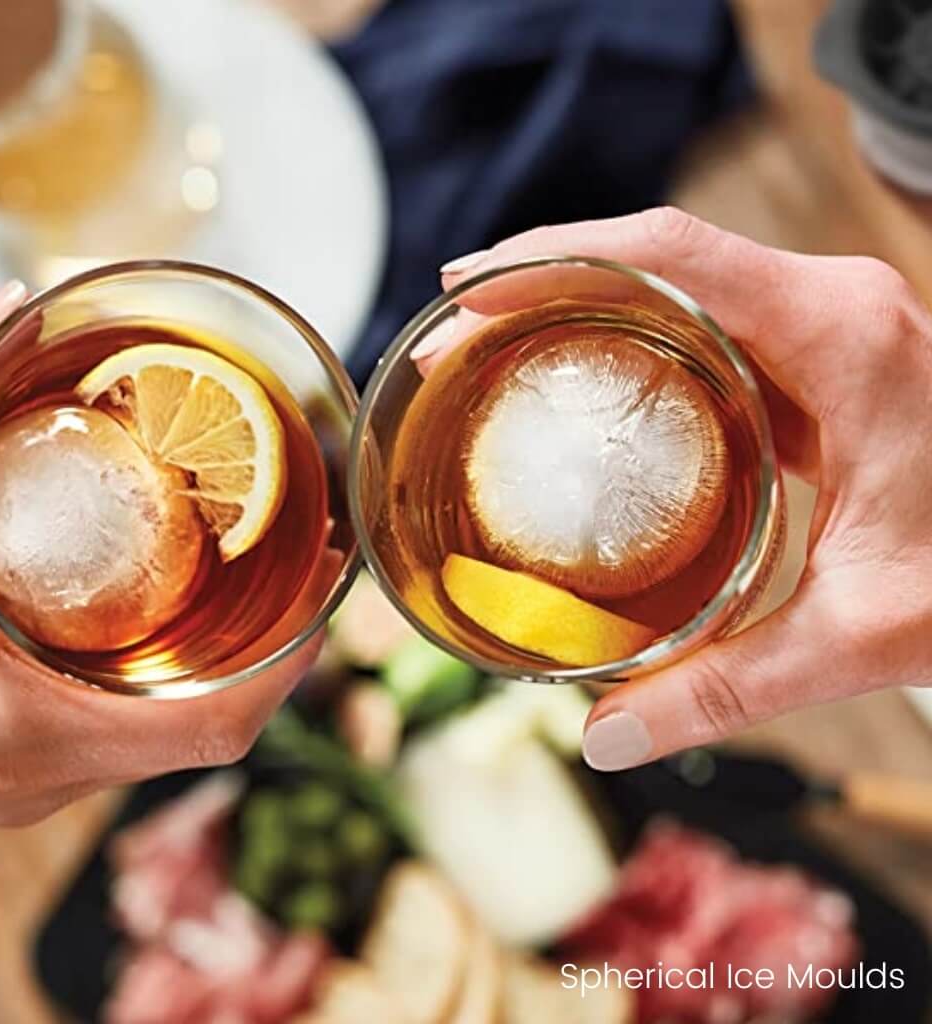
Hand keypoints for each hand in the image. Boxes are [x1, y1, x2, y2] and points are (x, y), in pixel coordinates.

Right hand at [0, 284, 319, 824]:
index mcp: (19, 726)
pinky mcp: (7, 775)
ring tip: (249, 582)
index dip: (290, 664)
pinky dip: (156, 683)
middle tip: (293, 562)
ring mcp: (21, 787)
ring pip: (160, 737)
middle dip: (260, 648)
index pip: (214, 729)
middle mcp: (34, 778)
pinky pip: (114, 739)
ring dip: (212, 663)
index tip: (323, 589)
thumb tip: (9, 311)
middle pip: (203, 729)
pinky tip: (164, 624)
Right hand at [428, 207, 931, 769]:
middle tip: (458, 330)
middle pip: (655, 254)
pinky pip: (705, 317)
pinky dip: (628, 332)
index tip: (470, 290)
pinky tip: (580, 377)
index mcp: (839, 334)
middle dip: (542, 280)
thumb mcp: (862, 631)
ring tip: (495, 344)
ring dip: (581, 300)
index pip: (668, 252)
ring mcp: (826, 320)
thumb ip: (730, 687)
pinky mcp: (821, 350)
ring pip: (677, 278)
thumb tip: (609, 738)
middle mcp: (830, 304)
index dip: (552, 258)